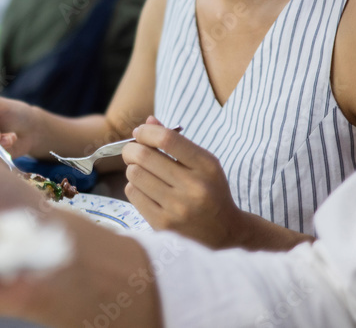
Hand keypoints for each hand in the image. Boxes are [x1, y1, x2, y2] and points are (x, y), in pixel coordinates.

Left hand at [123, 117, 247, 248]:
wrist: (225, 233)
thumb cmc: (210, 191)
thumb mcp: (203, 163)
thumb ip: (176, 142)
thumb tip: (148, 122)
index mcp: (206, 166)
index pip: (167, 139)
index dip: (146, 131)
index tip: (140, 132)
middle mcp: (193, 187)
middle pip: (144, 156)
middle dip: (131, 149)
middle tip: (132, 151)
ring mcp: (177, 208)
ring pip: (134, 174)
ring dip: (133, 169)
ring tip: (142, 172)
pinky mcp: (163, 224)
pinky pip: (133, 193)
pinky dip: (134, 186)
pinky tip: (145, 189)